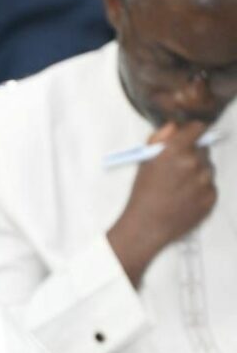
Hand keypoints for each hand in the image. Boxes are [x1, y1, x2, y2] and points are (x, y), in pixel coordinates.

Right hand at [108, 122, 216, 286]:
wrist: (146, 227)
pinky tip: (184, 198)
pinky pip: (210, 186)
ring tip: (178, 188)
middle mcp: (194, 162)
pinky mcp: (211, 196)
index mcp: (175, 151)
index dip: (192, 132)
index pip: (197, 128)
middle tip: (176, 170)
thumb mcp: (143, 163)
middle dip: (192, 155)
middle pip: (203, 148)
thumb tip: (174, 125)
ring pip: (207, 168)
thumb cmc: (141, 195)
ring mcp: (205, 180)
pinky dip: (200, 190)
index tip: (188, 137)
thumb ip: (158, 139)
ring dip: (197, 173)